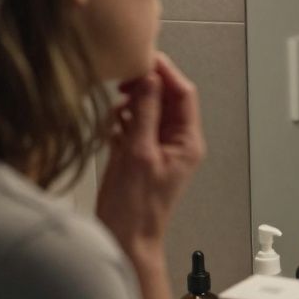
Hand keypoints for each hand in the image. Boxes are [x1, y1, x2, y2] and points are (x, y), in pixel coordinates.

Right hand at [96, 53, 205, 253]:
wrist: (124, 240)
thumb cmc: (136, 210)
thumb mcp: (138, 153)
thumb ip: (144, 113)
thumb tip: (149, 79)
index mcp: (187, 141)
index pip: (183, 93)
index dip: (164, 72)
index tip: (142, 58)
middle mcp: (176, 142)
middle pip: (165, 98)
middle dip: (144, 87)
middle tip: (122, 81)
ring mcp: (157, 147)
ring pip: (147, 109)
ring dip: (130, 104)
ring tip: (116, 112)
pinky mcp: (138, 154)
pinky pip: (133, 125)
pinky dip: (121, 121)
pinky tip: (111, 129)